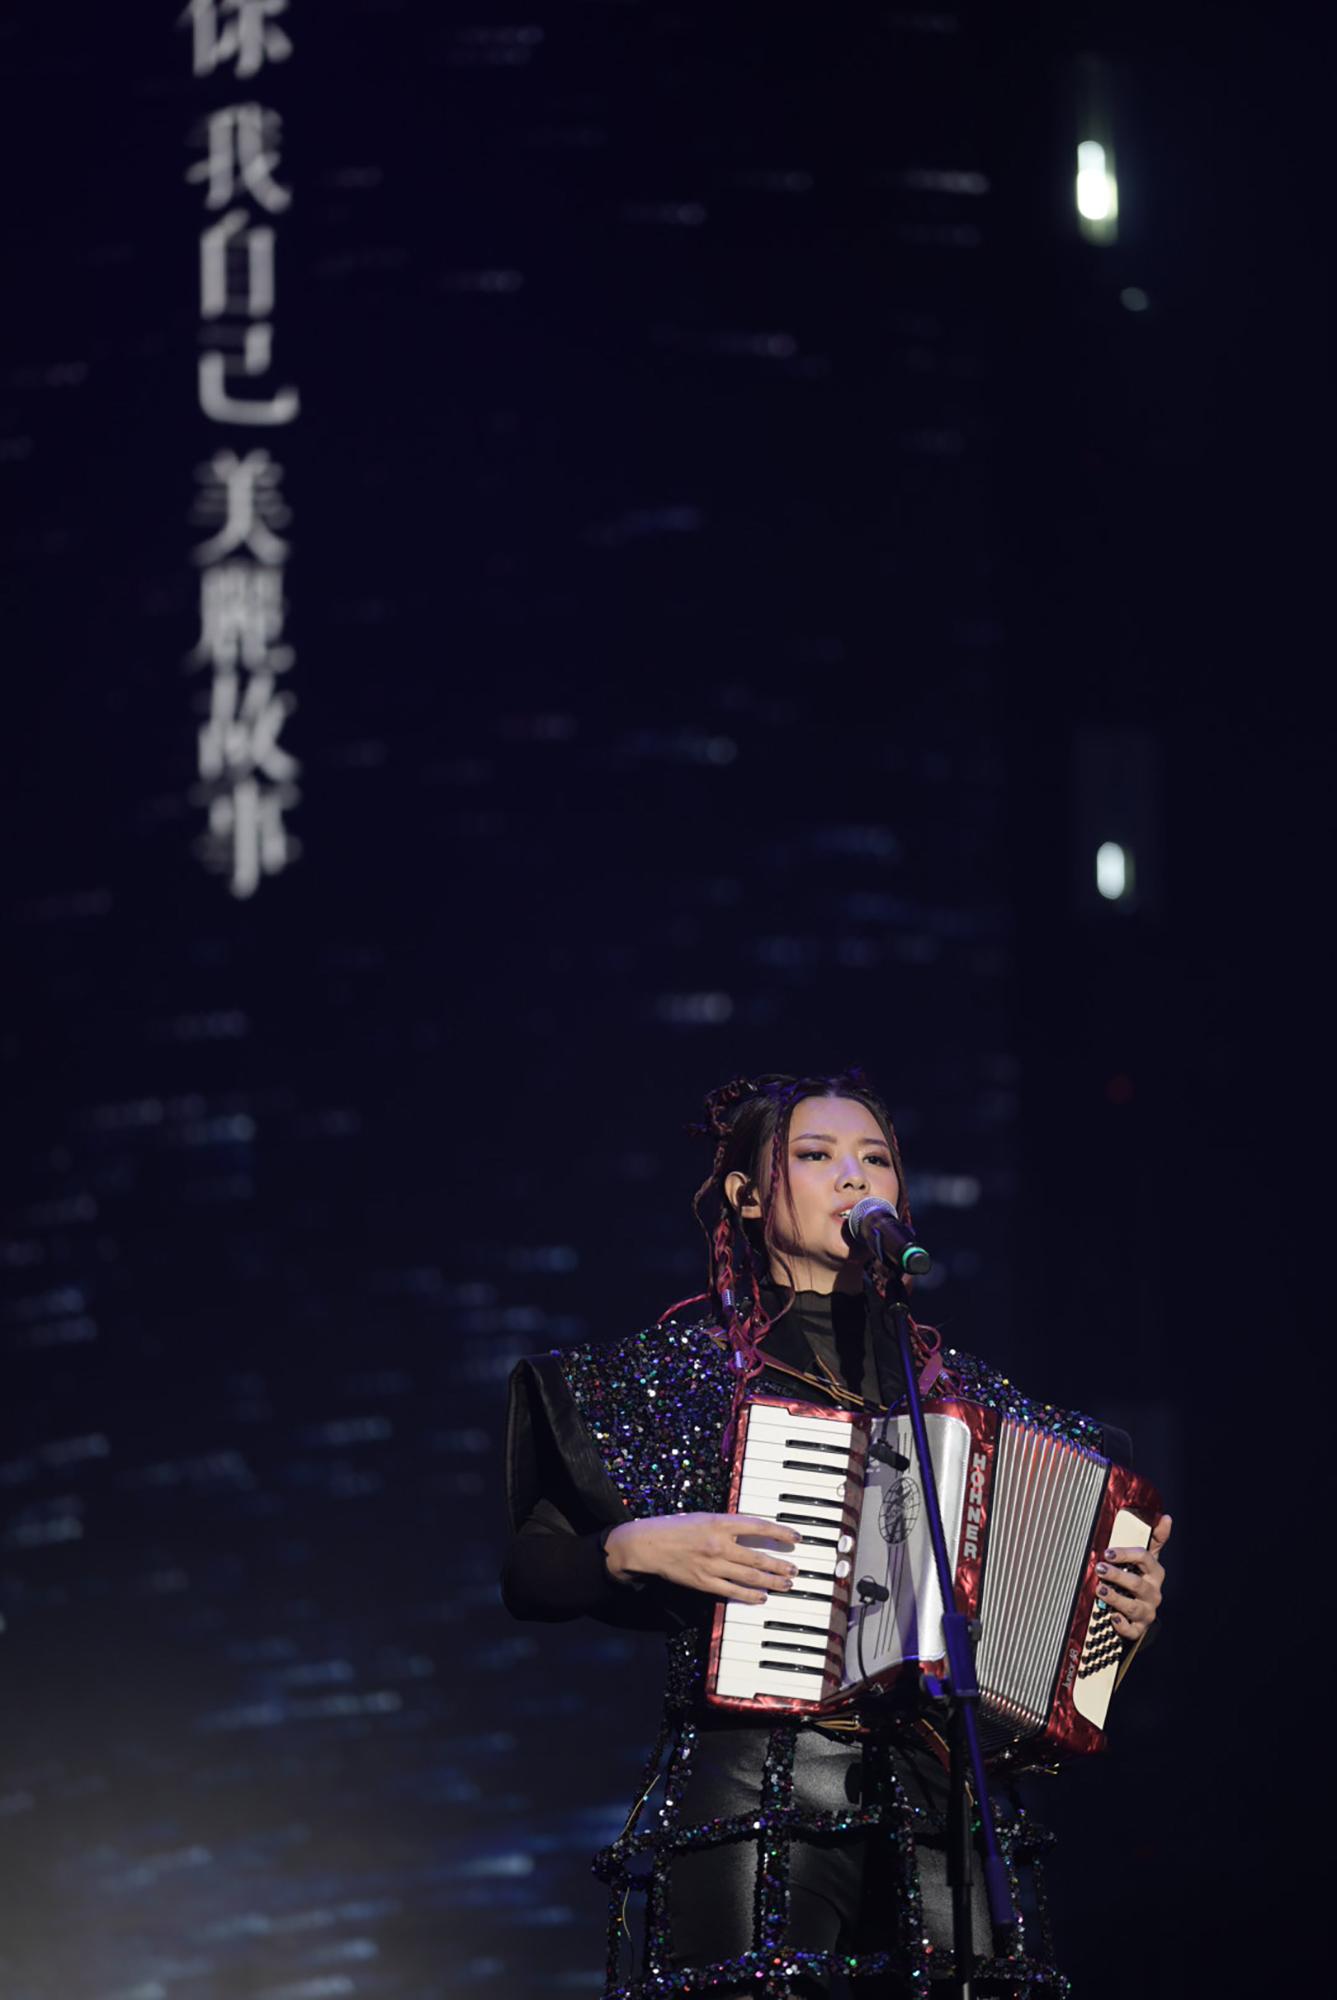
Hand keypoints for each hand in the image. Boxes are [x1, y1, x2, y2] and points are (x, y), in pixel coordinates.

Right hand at [604, 1512, 800, 1603]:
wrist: (647, 1544)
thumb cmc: (674, 1527)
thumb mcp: (703, 1517)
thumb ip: (726, 1525)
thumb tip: (751, 1532)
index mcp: (719, 1522)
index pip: (759, 1526)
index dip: (780, 1533)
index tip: (796, 1538)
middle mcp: (719, 1543)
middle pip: (759, 1557)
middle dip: (780, 1565)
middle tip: (795, 1569)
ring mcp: (713, 1565)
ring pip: (750, 1576)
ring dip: (772, 1581)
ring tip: (786, 1583)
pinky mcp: (704, 1582)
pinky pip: (733, 1591)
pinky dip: (750, 1596)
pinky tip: (762, 1597)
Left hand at [1095, 1513, 1170, 1641]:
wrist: (1142, 1612)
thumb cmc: (1141, 1578)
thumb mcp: (1148, 1559)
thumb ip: (1154, 1539)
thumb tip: (1166, 1517)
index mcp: (1155, 1572)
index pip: (1145, 1559)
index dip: (1126, 1554)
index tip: (1108, 1552)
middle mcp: (1153, 1592)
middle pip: (1137, 1584)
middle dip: (1117, 1575)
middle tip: (1099, 1568)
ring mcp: (1147, 1611)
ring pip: (1133, 1606)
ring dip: (1116, 1598)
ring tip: (1100, 1590)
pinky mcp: (1139, 1628)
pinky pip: (1132, 1629)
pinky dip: (1122, 1624)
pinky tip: (1112, 1617)